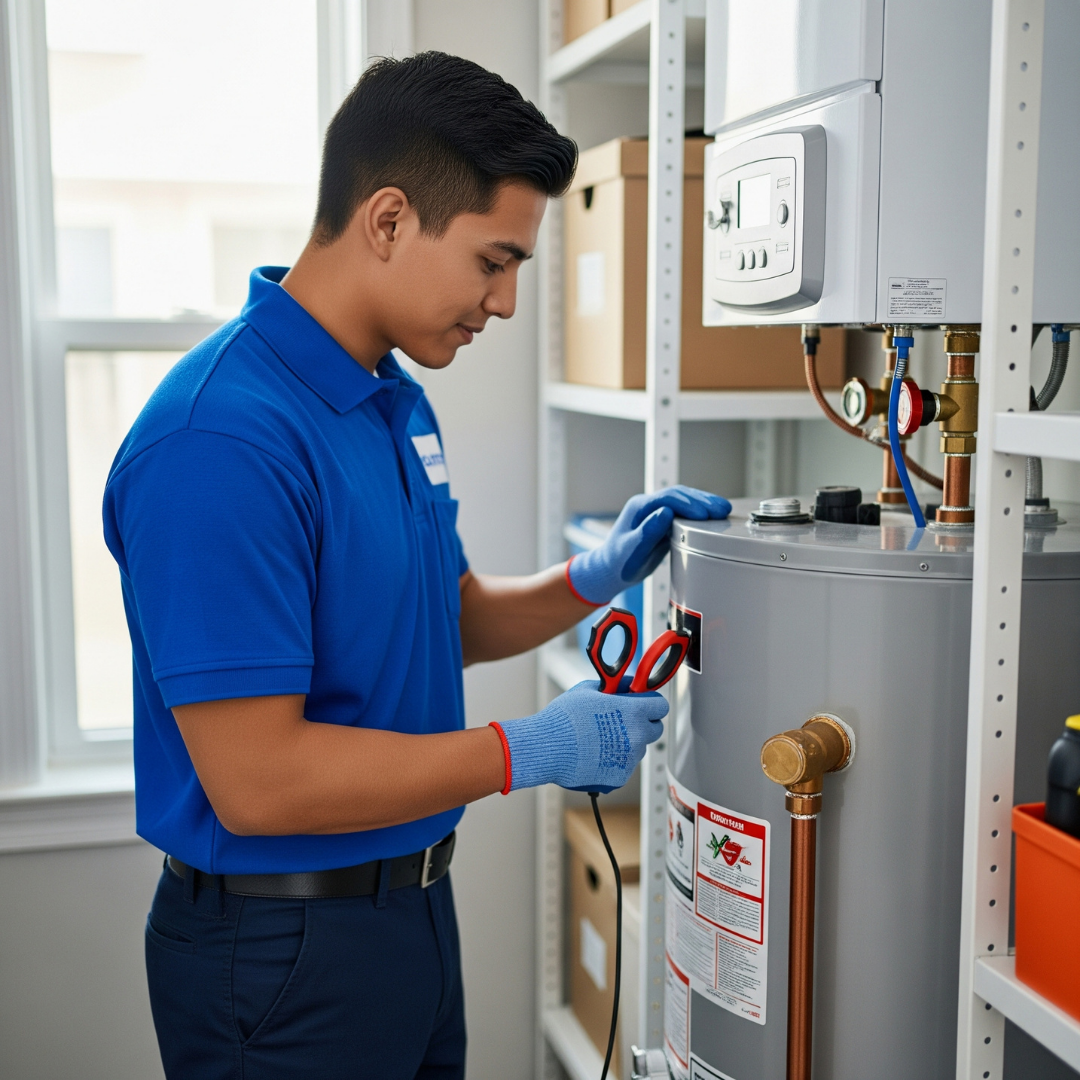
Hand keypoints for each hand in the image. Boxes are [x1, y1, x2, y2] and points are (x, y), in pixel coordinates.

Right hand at [491, 680, 667, 792]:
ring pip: (637, 749)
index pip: (661, 706)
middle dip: (643, 724)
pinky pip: (623, 765)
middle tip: (622, 721)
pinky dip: (613, 760)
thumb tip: (626, 684)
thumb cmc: (565, 718)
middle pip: (655, 729)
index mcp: (633, 712)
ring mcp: (629, 759)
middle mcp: (637, 736)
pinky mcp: (620, 776)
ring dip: (626, 743)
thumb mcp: (588, 690)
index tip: (644, 703)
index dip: (651, 703)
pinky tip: (593, 754)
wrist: (547, 748)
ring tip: (599, 739)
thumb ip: (613, 687)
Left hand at [568, 486, 730, 604]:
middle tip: (721, 509)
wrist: (613, 570)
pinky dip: (701, 513)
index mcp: (639, 508)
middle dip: (702, 501)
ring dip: (704, 504)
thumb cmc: (619, 562)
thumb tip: (666, 512)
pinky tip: (715, 516)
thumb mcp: (632, 550)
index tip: (703, 514)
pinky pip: (685, 512)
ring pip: (685, 501)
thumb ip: (648, 531)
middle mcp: (649, 506)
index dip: (687, 504)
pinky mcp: (665, 522)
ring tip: (724, 509)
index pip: (667, 499)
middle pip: (679, 495)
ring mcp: (658, 512)